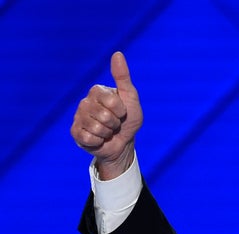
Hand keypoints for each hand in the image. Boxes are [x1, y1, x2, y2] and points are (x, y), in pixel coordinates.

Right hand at [71, 52, 142, 179]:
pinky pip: (88, 138)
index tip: (122, 112)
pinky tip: (99, 139)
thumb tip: (117, 53)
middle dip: (115, 123)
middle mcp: (85, 102)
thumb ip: (123, 77)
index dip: (121, 111)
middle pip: (104, 116)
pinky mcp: (75, 133)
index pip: (111, 102)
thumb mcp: (131, 98)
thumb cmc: (128, 119)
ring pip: (96, 128)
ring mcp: (78, 117)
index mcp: (97, 91)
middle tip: (115, 124)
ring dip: (107, 133)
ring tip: (108, 131)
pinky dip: (99, 141)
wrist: (123, 142)